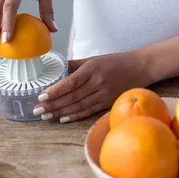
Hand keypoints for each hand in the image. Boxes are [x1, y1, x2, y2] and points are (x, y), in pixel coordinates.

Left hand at [32, 52, 149, 122]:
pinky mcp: (108, 103)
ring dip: (60, 112)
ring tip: (46, 116)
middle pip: (72, 96)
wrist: (140, 67)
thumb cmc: (115, 61)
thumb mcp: (95, 58)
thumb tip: (57, 69)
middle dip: (53, 104)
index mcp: (93, 68)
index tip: (41, 95)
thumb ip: (76, 65)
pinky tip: (63, 118)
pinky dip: (75, 115)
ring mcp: (104, 94)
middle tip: (37, 110)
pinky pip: (88, 110)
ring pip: (78, 105)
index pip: (70, 82)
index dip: (55, 90)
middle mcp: (98, 82)